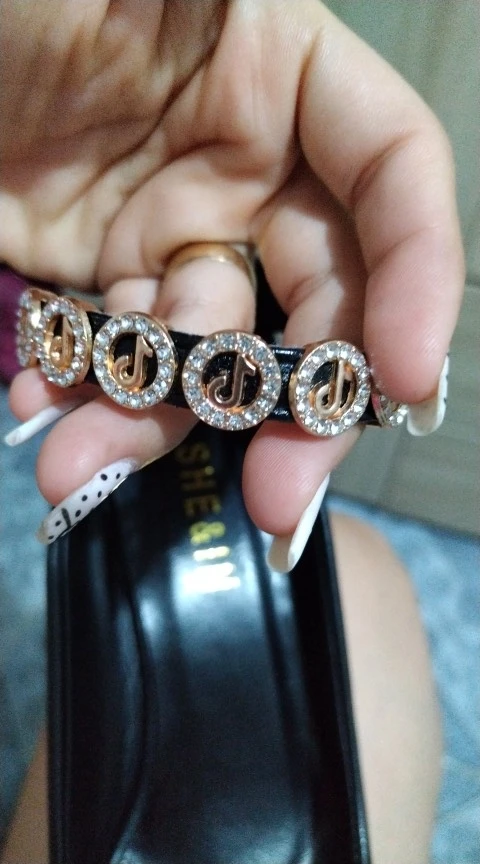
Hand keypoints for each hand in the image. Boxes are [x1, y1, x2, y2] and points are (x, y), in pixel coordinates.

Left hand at [2, 0, 463, 538]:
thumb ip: (222, 8)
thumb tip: (275, 47)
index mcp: (278, 75)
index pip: (393, 179)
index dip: (417, 278)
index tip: (402, 378)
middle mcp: (245, 170)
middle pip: (322, 305)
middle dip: (305, 408)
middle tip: (277, 498)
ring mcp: (173, 232)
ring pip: (206, 358)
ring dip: (155, 423)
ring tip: (76, 466)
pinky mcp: (105, 277)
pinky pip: (122, 361)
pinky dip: (89, 398)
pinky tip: (44, 408)